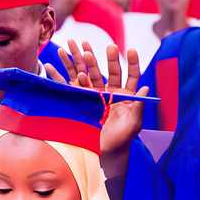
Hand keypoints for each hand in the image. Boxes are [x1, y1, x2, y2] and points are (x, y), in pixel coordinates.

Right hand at [51, 41, 148, 156]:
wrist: (104, 153)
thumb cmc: (122, 139)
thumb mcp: (134, 124)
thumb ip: (139, 106)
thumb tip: (146, 87)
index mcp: (126, 96)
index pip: (131, 75)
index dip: (132, 63)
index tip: (130, 50)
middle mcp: (111, 92)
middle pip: (110, 71)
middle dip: (108, 58)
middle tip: (109, 46)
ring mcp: (95, 95)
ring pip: (90, 73)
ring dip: (85, 60)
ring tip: (80, 48)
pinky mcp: (81, 101)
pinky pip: (71, 85)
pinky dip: (61, 74)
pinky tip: (53, 64)